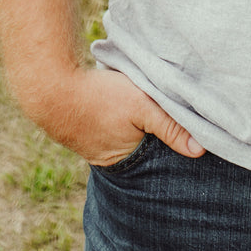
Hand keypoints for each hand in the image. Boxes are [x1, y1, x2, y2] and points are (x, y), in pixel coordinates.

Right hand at [20, 64, 206, 167]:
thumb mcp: (141, 107)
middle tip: (167, 122)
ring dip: (136, 130)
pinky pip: (110, 133)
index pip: (159, 159)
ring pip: (127, 142)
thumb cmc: (98, 97)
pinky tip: (119, 110)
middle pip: (143, 153)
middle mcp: (111, 161)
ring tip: (142, 115)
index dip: (172, 148)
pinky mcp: (86, 134)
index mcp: (127, 160)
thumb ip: (170, 126)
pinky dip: (119, 124)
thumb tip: (200, 151)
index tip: (188, 137)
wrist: (50, 88)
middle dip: (156, 142)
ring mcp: (95, 148)